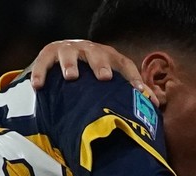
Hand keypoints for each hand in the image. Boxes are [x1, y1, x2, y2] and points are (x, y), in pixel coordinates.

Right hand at [28, 39, 158, 104]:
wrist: (66, 55)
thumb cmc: (93, 73)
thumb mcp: (111, 80)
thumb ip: (131, 91)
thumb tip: (156, 104)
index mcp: (108, 57)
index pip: (124, 64)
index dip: (134, 78)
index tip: (140, 92)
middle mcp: (89, 50)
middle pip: (97, 54)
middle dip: (101, 64)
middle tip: (104, 77)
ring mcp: (68, 50)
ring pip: (69, 54)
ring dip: (70, 64)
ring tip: (71, 77)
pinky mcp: (48, 54)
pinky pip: (43, 63)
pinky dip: (40, 73)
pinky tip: (39, 86)